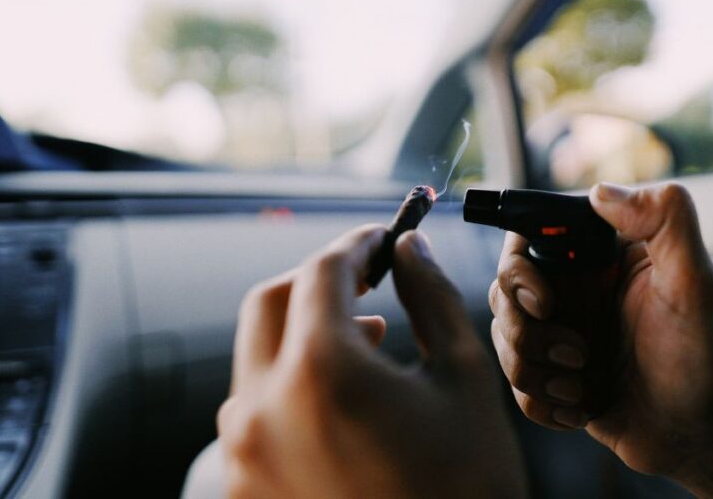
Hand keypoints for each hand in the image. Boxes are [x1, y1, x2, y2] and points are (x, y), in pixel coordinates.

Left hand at [218, 225, 525, 497]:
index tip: (383, 239)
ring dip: (306, 335)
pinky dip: (294, 388)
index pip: (322, 272)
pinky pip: (257, 412)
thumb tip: (409, 248)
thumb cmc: (468, 486)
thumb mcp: (463, 378)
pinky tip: (345, 399)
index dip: (357, 245)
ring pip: (259, 358)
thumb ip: (430, 296)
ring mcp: (244, 457)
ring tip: (371, 341)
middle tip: (369, 280)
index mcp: (321, 372)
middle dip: (319, 282)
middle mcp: (261, 410)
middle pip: (271, 304)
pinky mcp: (244, 490)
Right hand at [489, 182, 712, 477]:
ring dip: (539, 373)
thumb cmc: (700, 359)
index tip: (545, 302)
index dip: (518, 269)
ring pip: (502, 340)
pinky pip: (514, 385)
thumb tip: (602, 192)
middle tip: (578, 353)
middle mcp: (572, 289)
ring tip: (584, 384)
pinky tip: (580, 407)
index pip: (527, 236)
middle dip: (528, 332)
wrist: (693, 434)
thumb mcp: (693, 282)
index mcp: (597, 257)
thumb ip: (665, 220)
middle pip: (501, 292)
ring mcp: (558, 332)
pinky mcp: (551, 374)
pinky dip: (544, 403)